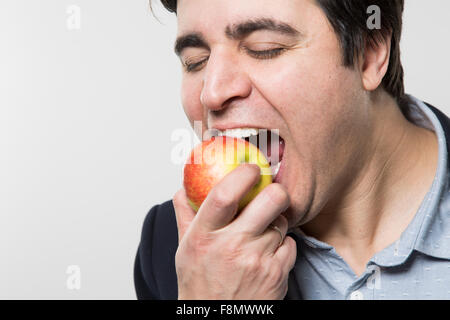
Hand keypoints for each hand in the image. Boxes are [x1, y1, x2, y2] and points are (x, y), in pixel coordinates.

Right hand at [173, 164, 296, 299]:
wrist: (215, 319)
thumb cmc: (200, 283)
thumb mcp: (184, 249)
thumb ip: (185, 215)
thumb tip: (183, 189)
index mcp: (204, 236)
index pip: (224, 194)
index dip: (243, 174)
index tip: (252, 169)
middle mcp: (231, 246)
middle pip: (270, 200)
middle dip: (276, 191)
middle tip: (272, 193)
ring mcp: (256, 261)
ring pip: (282, 222)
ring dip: (276, 223)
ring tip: (262, 234)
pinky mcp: (276, 274)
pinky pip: (291, 244)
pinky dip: (283, 245)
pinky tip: (268, 254)